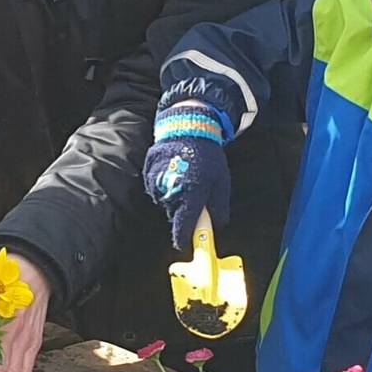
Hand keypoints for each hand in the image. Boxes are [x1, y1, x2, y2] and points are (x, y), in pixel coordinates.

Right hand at [141, 125, 230, 250]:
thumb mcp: (221, 181)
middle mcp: (173, 191)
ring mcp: (158, 182)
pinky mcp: (150, 175)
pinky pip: (157, 190)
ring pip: (166, 202)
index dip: (183, 237)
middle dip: (184, 211)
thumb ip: (218, 207)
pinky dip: (165, 187)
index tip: (184, 242)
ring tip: (186, 180)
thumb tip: (217, 225)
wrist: (188, 128)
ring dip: (175, 198)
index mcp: (192, 194)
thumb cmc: (208, 156)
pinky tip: (175, 173)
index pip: (184, 225)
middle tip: (194, 196)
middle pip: (175, 214)